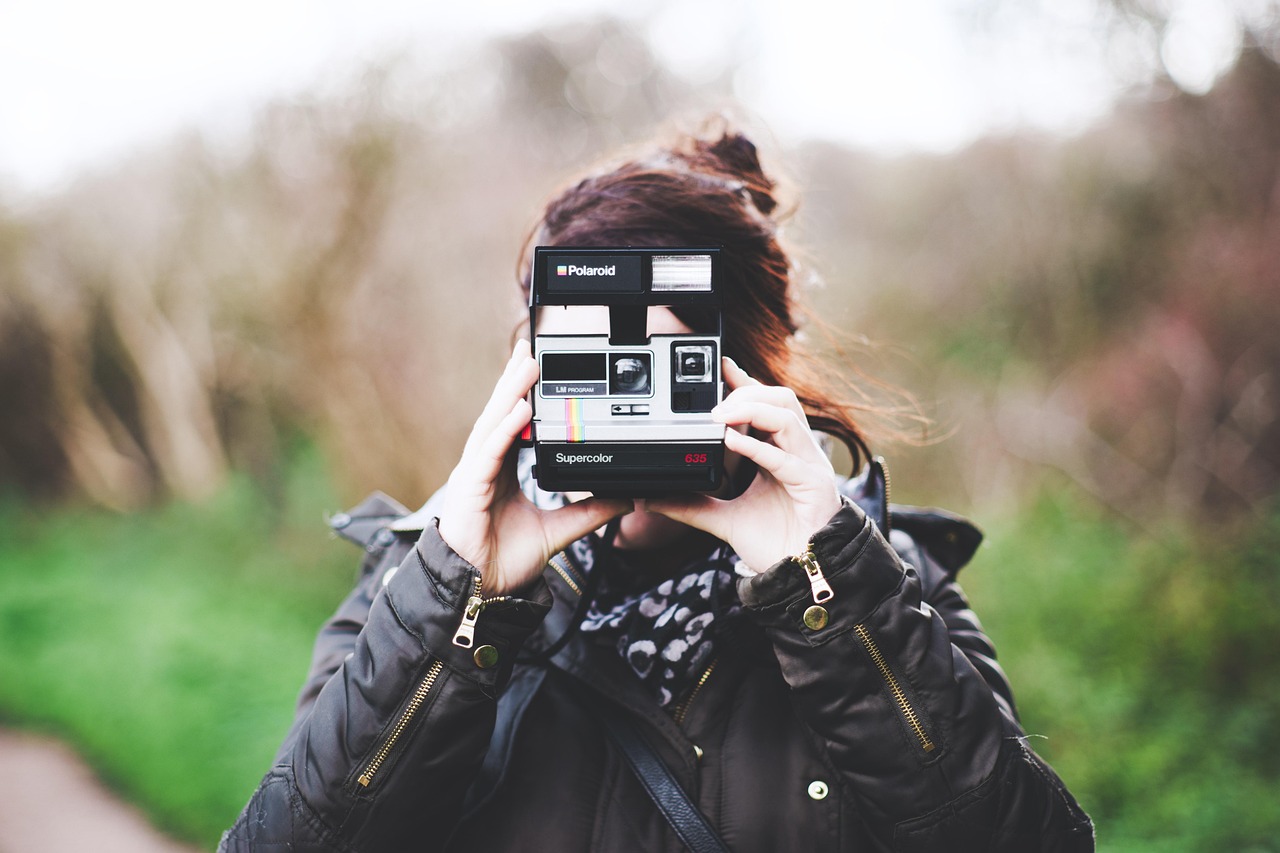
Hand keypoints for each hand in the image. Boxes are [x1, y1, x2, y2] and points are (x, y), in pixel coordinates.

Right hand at [436, 339, 631, 594]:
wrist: (478, 592)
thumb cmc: (503, 561)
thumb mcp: (558, 532)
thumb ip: (589, 513)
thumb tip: (625, 499)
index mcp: (503, 471)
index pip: (514, 423)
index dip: (524, 394)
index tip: (540, 368)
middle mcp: (487, 466)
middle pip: (501, 414)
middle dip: (515, 379)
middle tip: (531, 346)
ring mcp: (475, 474)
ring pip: (493, 424)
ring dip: (510, 392)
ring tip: (527, 364)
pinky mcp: (470, 488)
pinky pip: (489, 452)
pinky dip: (505, 429)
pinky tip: (520, 410)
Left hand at [646, 358, 842, 572]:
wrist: (803, 576)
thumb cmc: (774, 545)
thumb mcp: (723, 520)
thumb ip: (690, 506)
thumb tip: (651, 500)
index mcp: (780, 453)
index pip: (765, 405)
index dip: (745, 383)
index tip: (721, 366)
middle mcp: (797, 453)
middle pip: (780, 399)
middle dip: (746, 392)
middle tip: (712, 405)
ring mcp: (808, 466)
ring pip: (787, 416)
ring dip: (751, 410)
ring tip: (718, 416)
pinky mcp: (814, 485)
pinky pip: (787, 457)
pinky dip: (758, 446)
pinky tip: (732, 442)